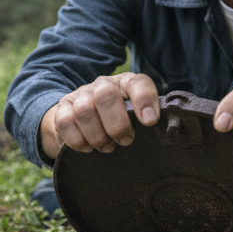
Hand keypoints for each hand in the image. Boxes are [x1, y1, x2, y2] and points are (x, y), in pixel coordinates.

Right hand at [40, 73, 160, 159]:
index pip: (138, 83)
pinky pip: (65, 123)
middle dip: (117, 124)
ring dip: (98, 136)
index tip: (149, 122)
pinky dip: (78, 141)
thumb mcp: (135, 117)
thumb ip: (149, 120)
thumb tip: (170, 133)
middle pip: (106, 95)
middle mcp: (103, 85)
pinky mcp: (62, 109)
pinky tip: (88, 148)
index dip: (144, 100)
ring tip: (107, 147)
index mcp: (126, 84)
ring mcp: (80, 95)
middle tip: (125, 141)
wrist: (81, 119)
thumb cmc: (118, 122)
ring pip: (85, 110)